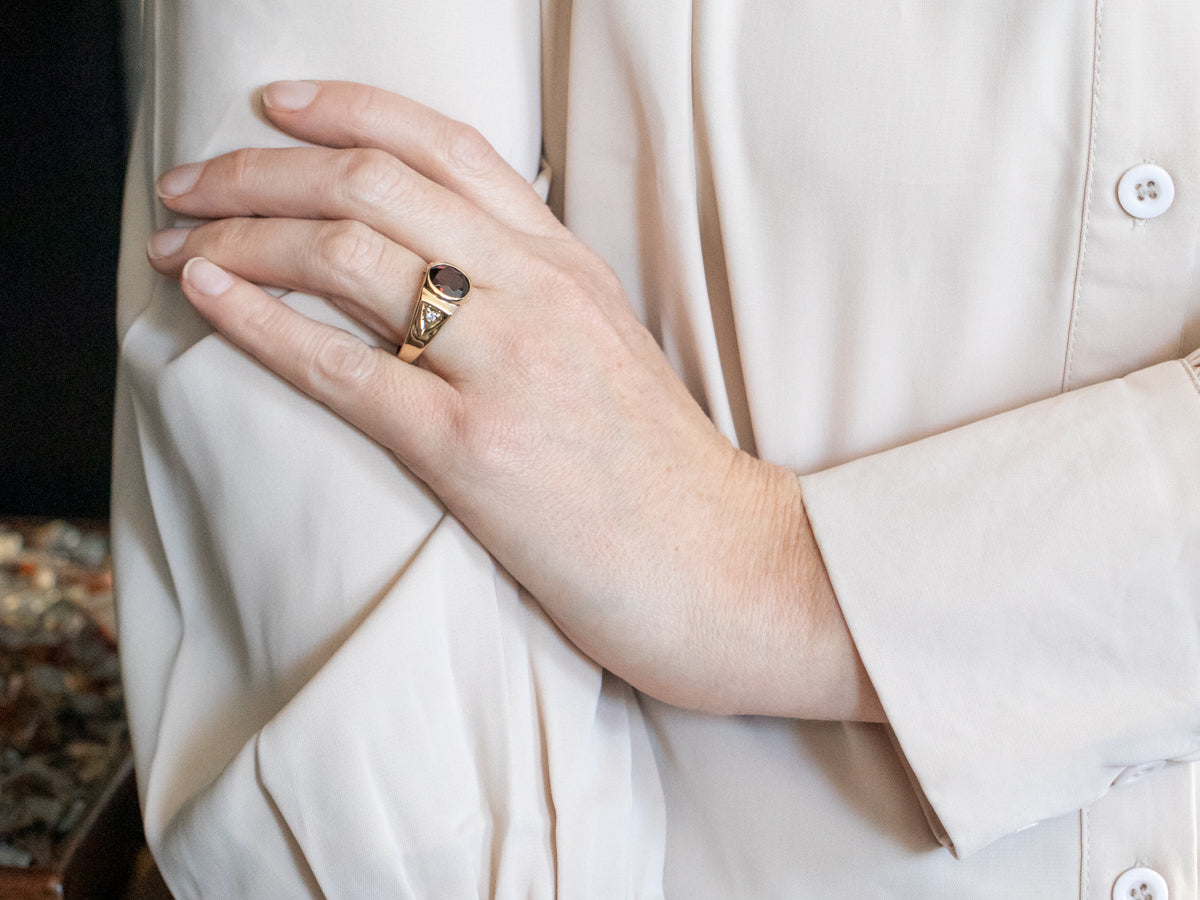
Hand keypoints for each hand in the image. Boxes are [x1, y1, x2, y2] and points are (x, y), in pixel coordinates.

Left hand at [147, 80, 881, 720]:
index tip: (276, 106)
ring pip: (348, 257)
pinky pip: (344, 367)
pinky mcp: (473, 450)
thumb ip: (536, 295)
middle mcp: (536, 292)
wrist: (722, 566)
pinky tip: (209, 297)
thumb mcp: (610, 349)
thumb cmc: (661, 472)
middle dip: (260, 169)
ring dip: (242, 234)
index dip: (348, 108)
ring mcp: (506, 365)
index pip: (446, 144)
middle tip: (191, 183)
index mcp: (569, 264)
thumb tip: (449, 269)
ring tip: (178, 242)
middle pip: (374, 184)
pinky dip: (260, 322)